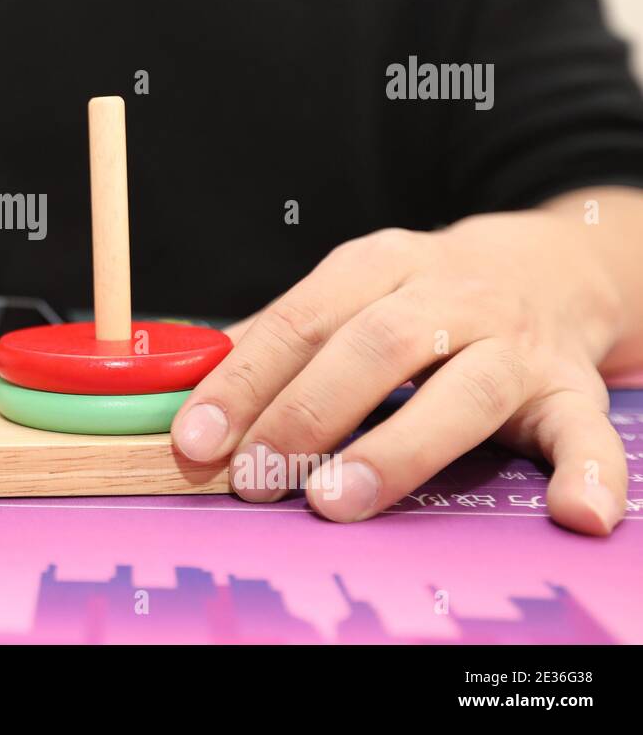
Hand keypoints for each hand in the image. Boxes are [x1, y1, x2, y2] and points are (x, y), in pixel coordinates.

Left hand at [171, 211, 628, 534]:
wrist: (547, 266)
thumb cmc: (421, 295)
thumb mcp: (350, 290)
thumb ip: (280, 335)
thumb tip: (189, 380)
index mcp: (380, 264)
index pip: (301, 319)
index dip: (245, 380)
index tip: (198, 437)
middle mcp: (450, 295)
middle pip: (373, 348)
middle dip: (306, 415)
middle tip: (254, 479)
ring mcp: (515, 343)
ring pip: (463, 391)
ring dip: (398, 449)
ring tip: (336, 500)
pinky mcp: (572, 388)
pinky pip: (585, 430)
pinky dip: (589, 473)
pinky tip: (572, 514)